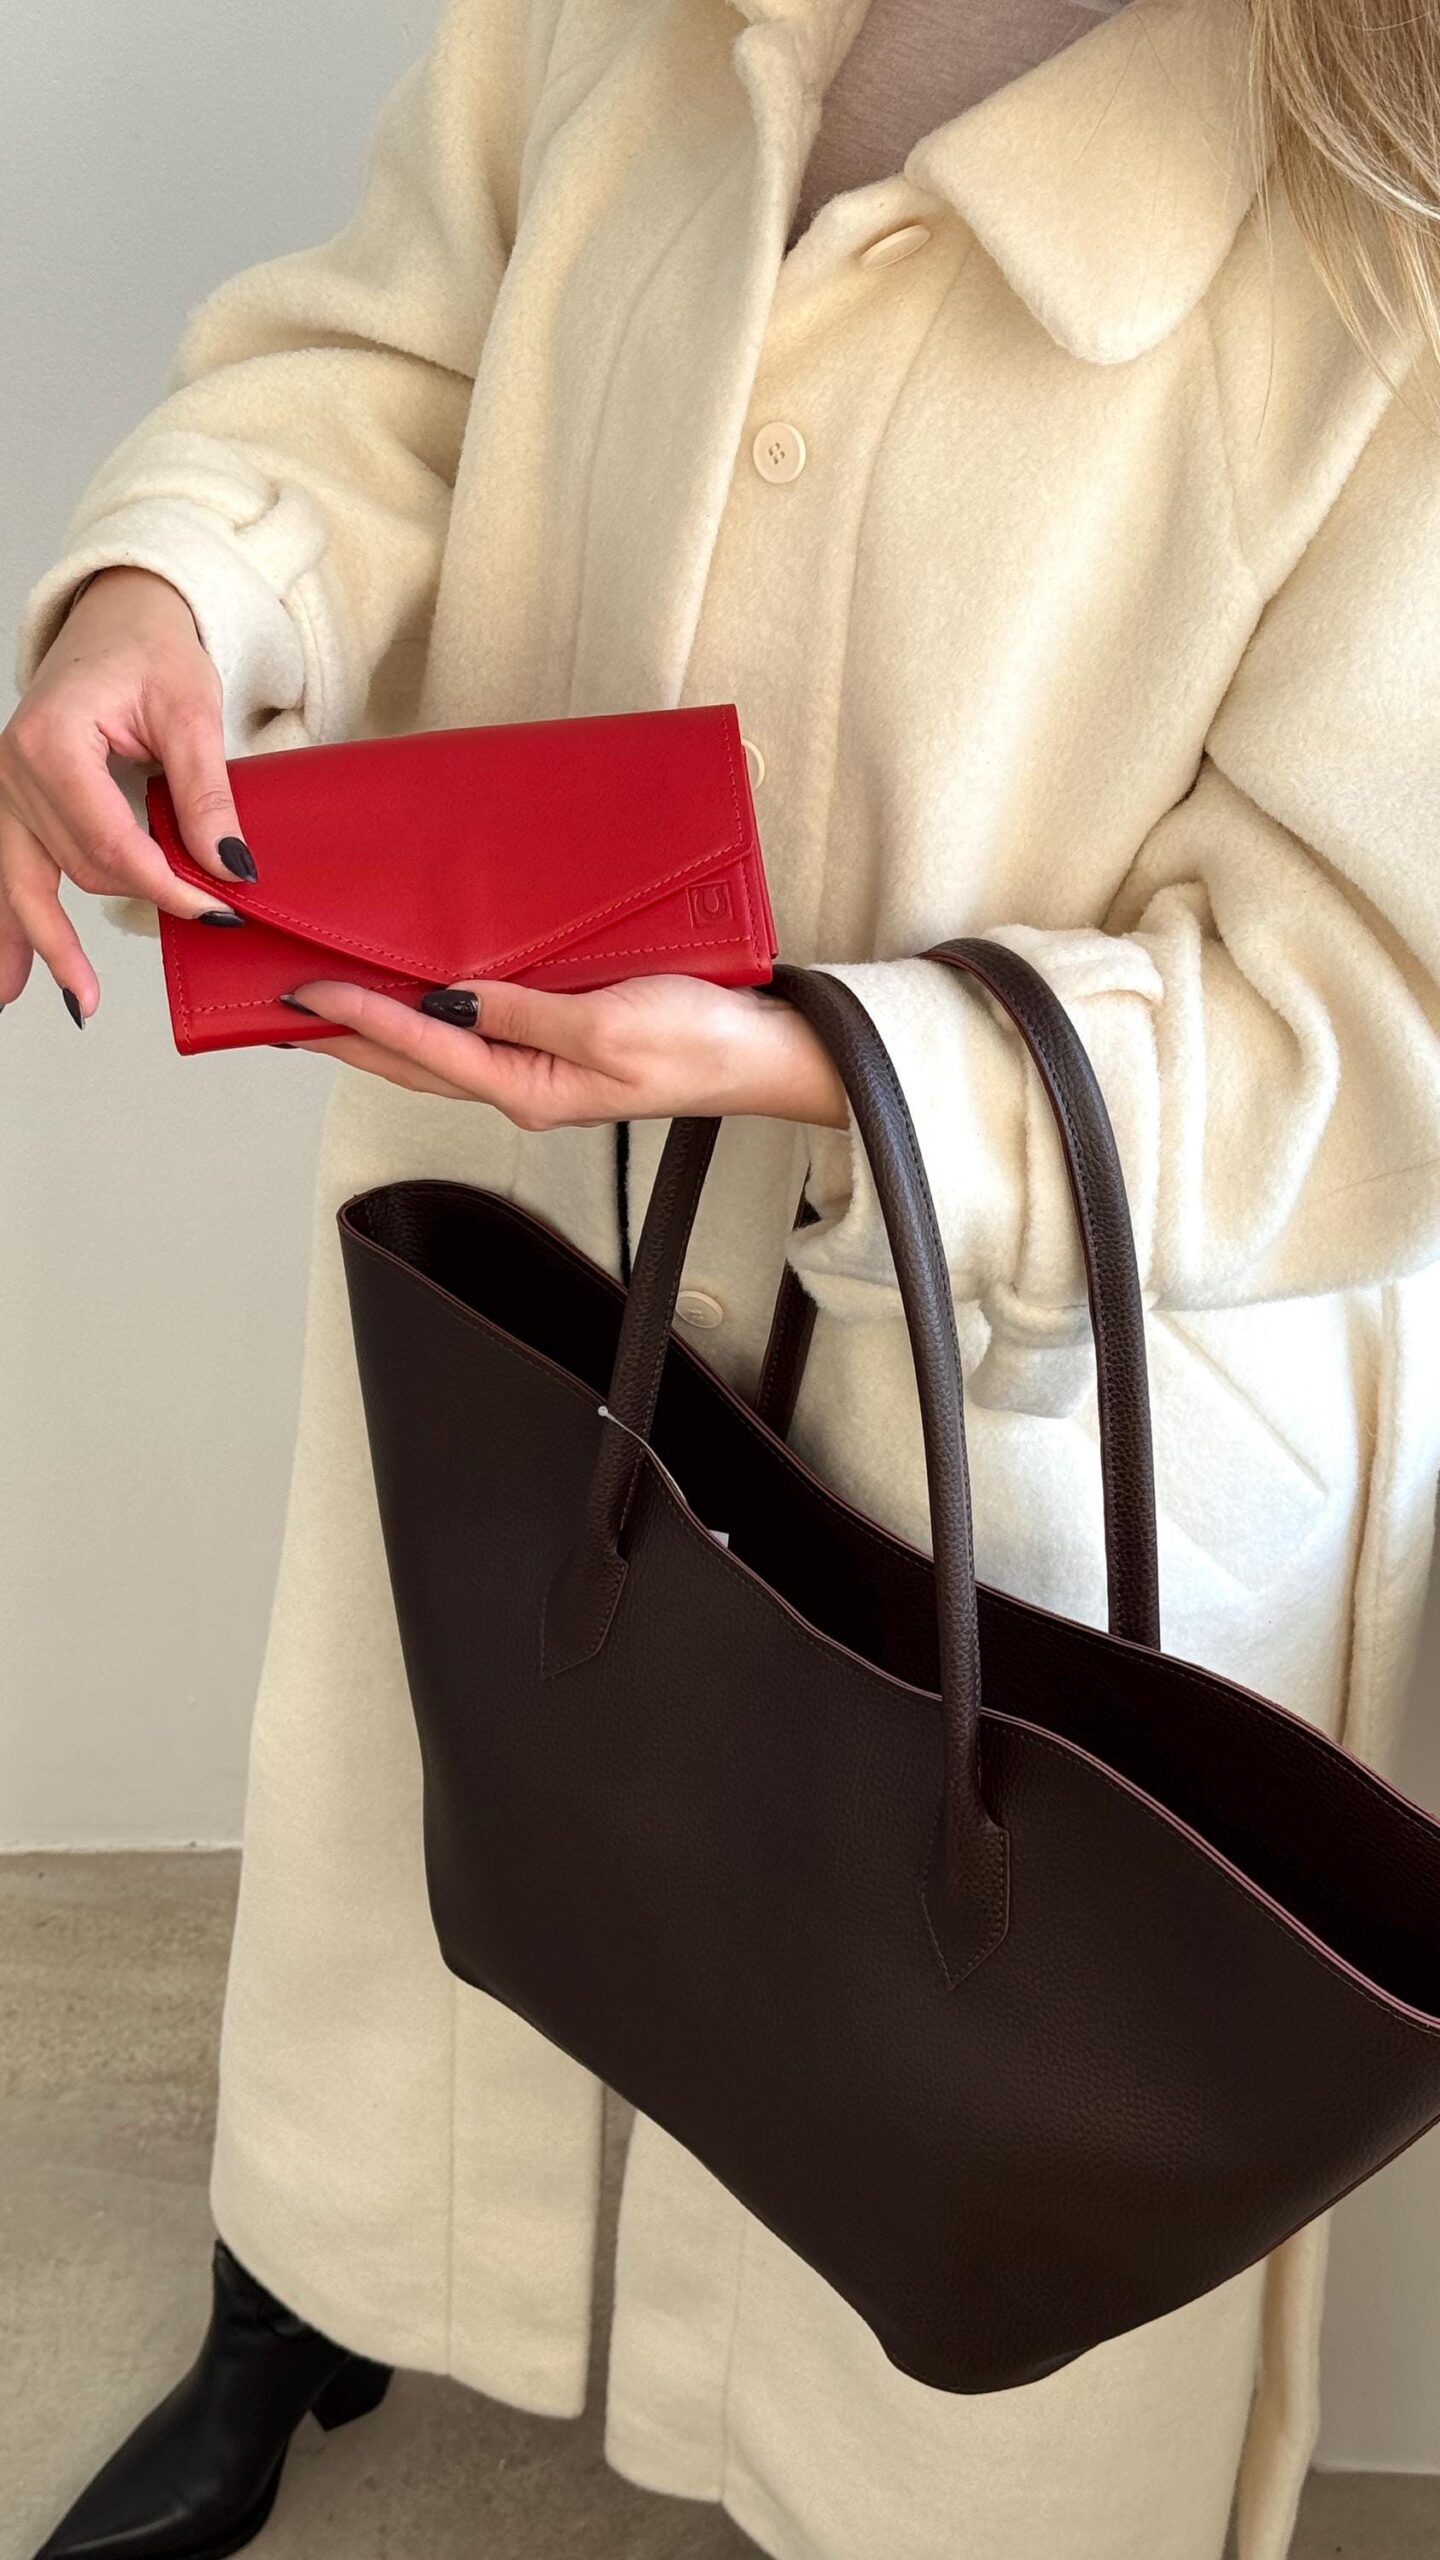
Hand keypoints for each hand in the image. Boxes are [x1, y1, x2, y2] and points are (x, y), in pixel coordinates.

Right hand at [0, 565, 253, 1023]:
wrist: (118, 616)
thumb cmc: (151, 649)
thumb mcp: (192, 713)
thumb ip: (206, 795)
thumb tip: (230, 868)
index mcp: (53, 741)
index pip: (110, 843)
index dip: (166, 886)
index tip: (218, 910)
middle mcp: (14, 769)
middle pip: (78, 867)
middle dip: (136, 900)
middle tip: (199, 929)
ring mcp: (7, 788)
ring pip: (35, 880)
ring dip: (52, 941)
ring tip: (77, 1001)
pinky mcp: (15, 802)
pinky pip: (10, 872)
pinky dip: (12, 925)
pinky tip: (12, 979)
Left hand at [279, 971, 849, 1130]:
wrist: (769, 1055)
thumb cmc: (703, 1043)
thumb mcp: (611, 1023)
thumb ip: (524, 1011)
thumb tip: (449, 999)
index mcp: (530, 1088)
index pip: (421, 1048)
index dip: (356, 1019)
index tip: (302, 994)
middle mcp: (524, 1086)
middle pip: (412, 1064)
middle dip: (343, 1040)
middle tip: (280, 1014)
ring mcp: (542, 1070)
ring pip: (437, 1054)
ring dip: (377, 1033)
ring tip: (325, 1010)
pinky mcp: (562, 1045)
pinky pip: (477, 1035)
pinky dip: (429, 1018)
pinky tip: (415, 998)